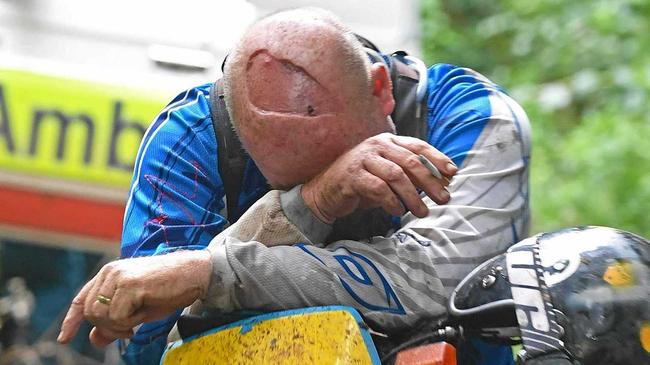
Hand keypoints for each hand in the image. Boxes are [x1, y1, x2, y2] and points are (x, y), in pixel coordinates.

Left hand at [57, 250, 211, 346]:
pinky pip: (117, 316)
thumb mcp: (138, 310)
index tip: (64, 338)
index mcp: (109, 274)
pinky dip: (130, 322)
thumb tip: (95, 338)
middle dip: (107, 328)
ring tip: (138, 319)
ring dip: (119, 325)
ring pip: (100, 316)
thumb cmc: (168, 289)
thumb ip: (115, 322)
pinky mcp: (129, 284)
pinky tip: (144, 313)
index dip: (71, 320)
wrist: (193, 274)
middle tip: (129, 330)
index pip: (81, 299)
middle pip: (90, 312)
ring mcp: (118, 277)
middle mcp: (109, 272)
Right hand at [301, 133, 456, 222]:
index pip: (418, 147)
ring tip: (422, 212)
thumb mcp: (389, 175)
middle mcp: (376, 146)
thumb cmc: (361, 183)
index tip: (452, 173)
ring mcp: (363, 159)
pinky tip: (398, 211)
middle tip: (443, 198)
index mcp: (388, 141)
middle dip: (430, 181)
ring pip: (396, 175)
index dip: (437, 159)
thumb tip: (442, 181)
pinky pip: (378, 188)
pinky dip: (391, 201)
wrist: (326, 191)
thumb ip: (411, 174)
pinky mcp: (352, 176)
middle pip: (410, 161)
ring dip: (413, 196)